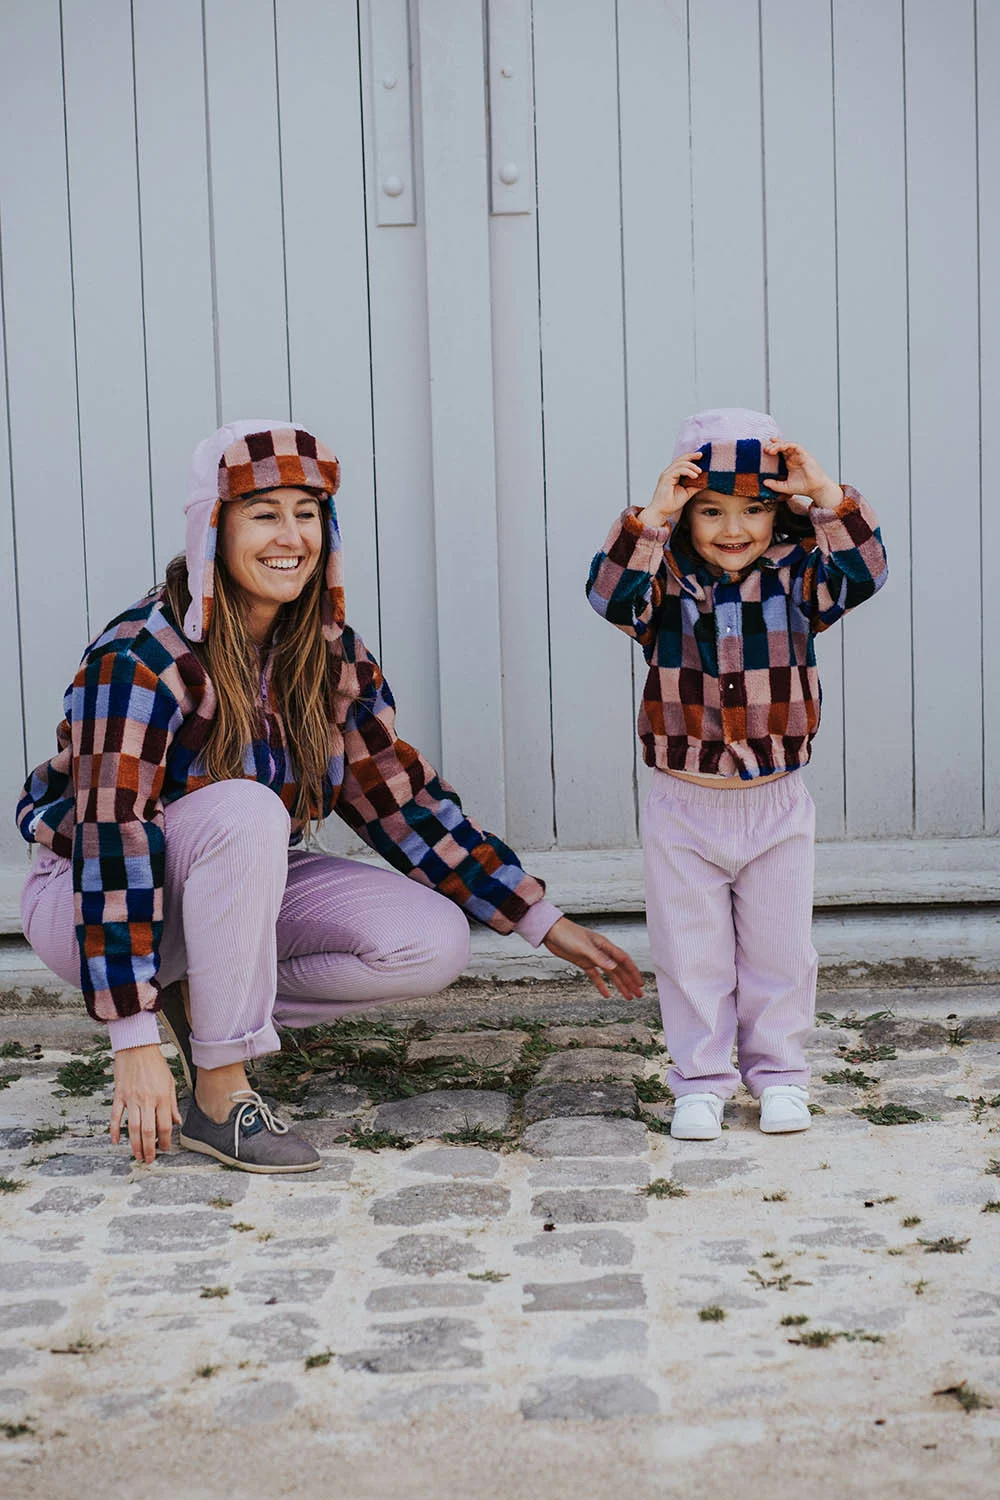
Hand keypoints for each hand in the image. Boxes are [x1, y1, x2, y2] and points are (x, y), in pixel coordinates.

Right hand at [110, 1044, 181, 1164]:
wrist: (137, 1047)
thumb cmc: (155, 1064)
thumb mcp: (170, 1082)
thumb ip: (173, 1104)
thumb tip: (176, 1122)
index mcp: (162, 1097)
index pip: (164, 1126)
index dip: (164, 1141)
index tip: (164, 1149)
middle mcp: (147, 1100)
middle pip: (148, 1131)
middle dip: (149, 1149)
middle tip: (149, 1160)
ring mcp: (132, 1099)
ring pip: (132, 1128)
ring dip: (135, 1144)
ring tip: (137, 1155)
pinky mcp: (119, 1095)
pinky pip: (116, 1116)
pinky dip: (114, 1130)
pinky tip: (116, 1141)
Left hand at [541, 917, 644, 1000]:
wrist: (550, 931)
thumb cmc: (567, 934)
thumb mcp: (583, 947)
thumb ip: (598, 957)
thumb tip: (614, 967)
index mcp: (604, 945)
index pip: (623, 960)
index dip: (633, 972)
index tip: (640, 983)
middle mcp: (601, 952)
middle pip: (620, 969)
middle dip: (630, 982)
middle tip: (639, 994)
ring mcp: (593, 958)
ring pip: (611, 974)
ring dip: (620, 985)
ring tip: (628, 997)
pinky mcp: (583, 962)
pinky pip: (596, 976)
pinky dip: (601, 985)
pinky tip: (607, 994)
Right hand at [637, 452, 704, 528]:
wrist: (662, 511)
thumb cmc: (671, 503)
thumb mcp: (688, 492)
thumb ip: (695, 485)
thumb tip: (705, 482)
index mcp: (673, 474)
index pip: (682, 462)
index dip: (691, 458)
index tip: (701, 456)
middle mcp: (669, 472)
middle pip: (681, 459)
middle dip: (692, 456)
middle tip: (701, 455)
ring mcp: (666, 474)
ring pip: (680, 463)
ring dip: (692, 466)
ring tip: (700, 471)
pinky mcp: (666, 478)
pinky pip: (678, 470)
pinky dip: (688, 471)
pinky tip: (695, 476)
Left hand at [762, 441, 841, 508]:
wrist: (815, 489)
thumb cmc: (803, 487)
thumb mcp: (785, 487)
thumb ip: (775, 485)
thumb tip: (764, 482)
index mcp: (789, 463)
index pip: (779, 453)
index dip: (772, 449)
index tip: (763, 450)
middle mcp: (793, 458)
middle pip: (782, 447)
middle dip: (773, 446)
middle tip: (765, 450)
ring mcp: (799, 455)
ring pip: (787, 445)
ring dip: (778, 445)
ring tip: (770, 449)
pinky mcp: (804, 454)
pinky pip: (795, 446)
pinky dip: (787, 445)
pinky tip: (780, 447)